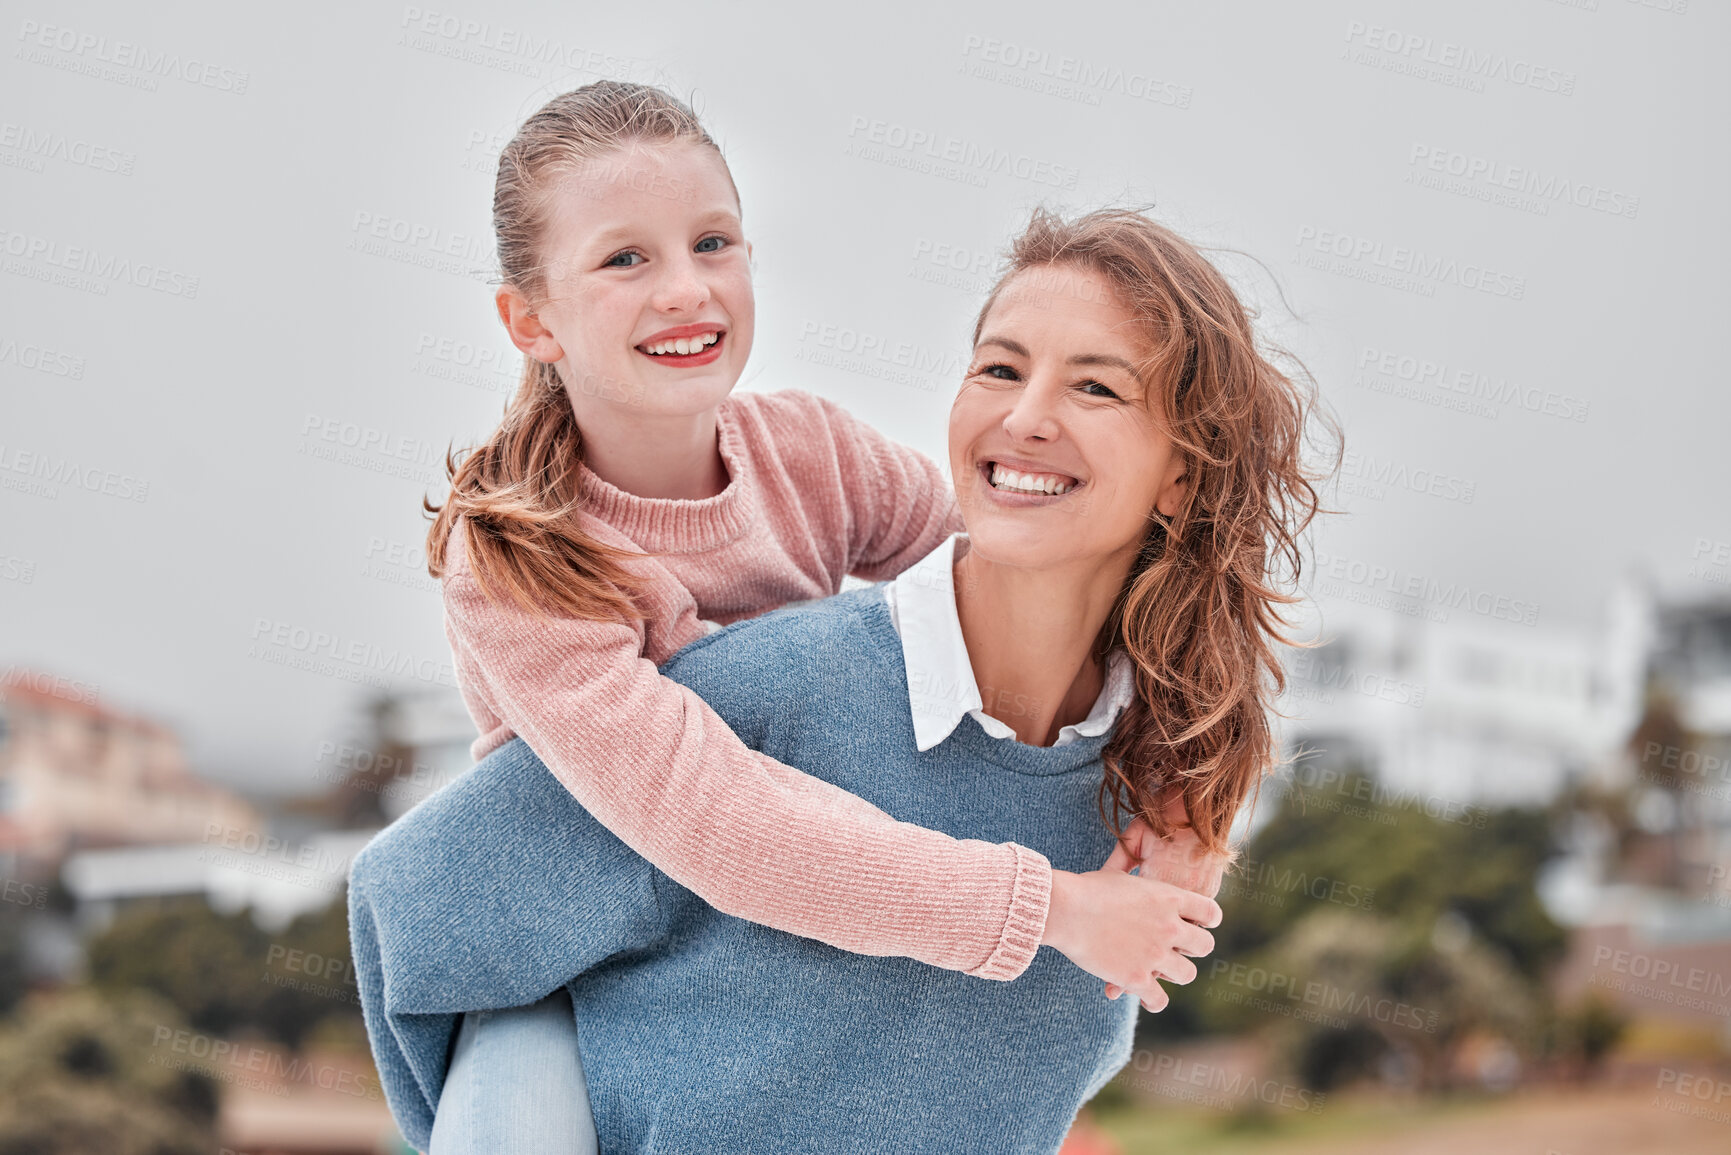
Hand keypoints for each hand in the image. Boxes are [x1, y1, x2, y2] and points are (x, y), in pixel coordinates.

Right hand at [1042, 866, 1220, 1012]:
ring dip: (1175, 974)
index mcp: (1169, 898)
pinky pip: (1160, 1000)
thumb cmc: (1085, 888)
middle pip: (1206, 946)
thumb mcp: (1119, 873)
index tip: (1196, 925)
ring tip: (1161, 973)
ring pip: (1187, 975)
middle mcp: (1169, 927)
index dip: (1206, 921)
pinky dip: (1155, 1001)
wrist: (1064, 910)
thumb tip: (1131, 852)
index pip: (1211, 912)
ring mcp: (1155, 954)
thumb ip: (1136, 875)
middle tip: (1176, 950)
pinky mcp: (1137, 978)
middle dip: (1193, 949)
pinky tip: (1148, 999)